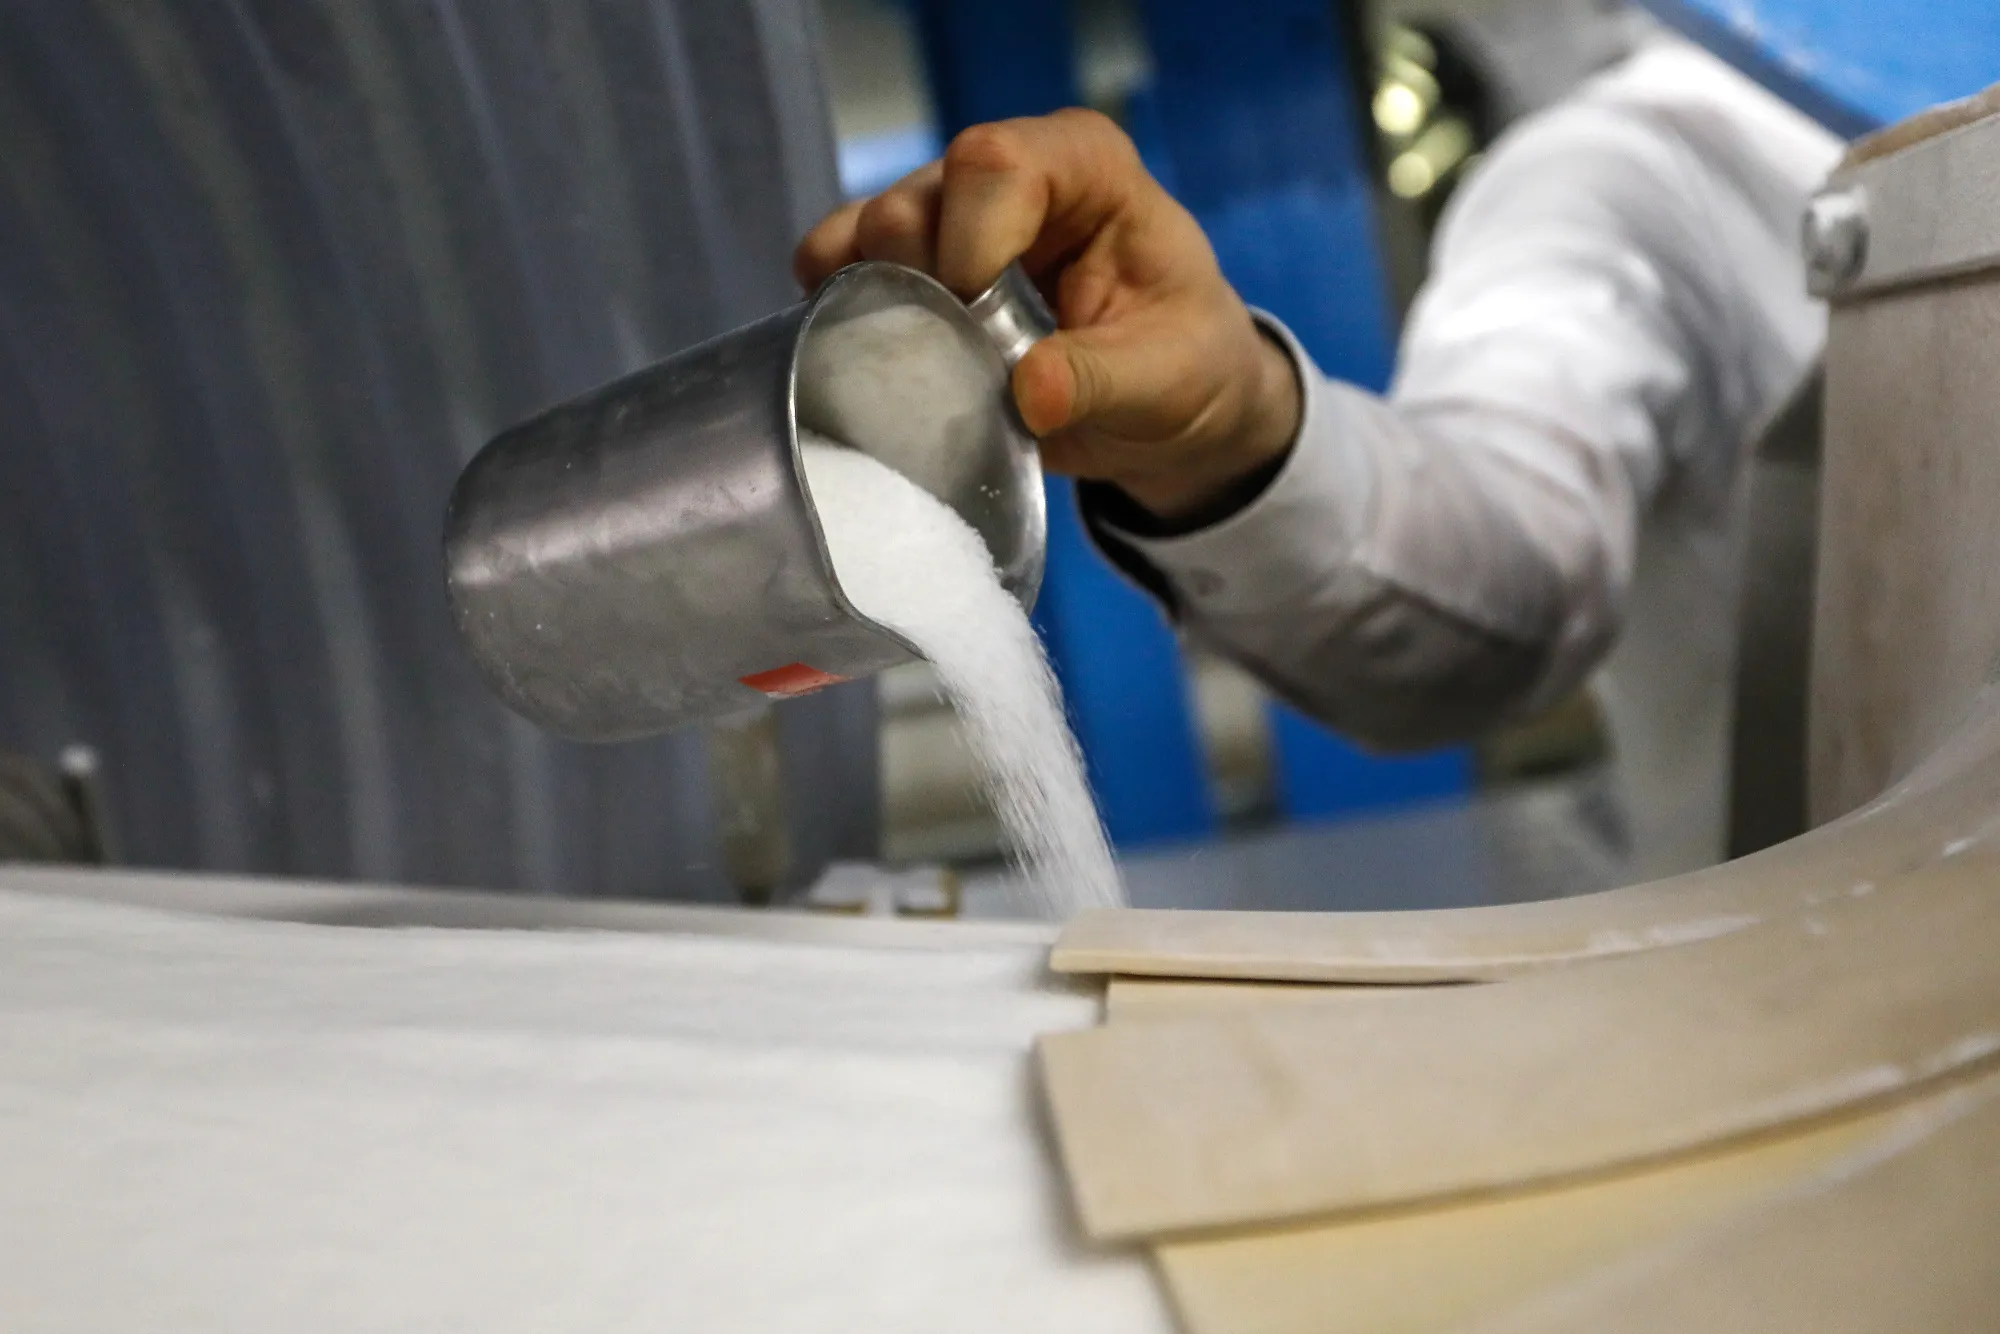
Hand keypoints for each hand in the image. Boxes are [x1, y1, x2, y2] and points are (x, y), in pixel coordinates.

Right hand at [794, 109, 1300, 522]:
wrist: (1166, 405)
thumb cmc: (1184, 366)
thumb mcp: (1165, 380)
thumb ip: (1100, 380)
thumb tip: (1029, 394)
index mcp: (1084, 165)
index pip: (994, 164)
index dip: (970, 244)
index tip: (986, 323)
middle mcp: (1007, 173)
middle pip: (914, 200)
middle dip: (920, 285)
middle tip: (964, 355)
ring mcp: (951, 216)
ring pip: (866, 234)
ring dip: (877, 305)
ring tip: (925, 359)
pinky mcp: (913, 266)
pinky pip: (839, 266)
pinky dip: (841, 310)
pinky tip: (872, 350)